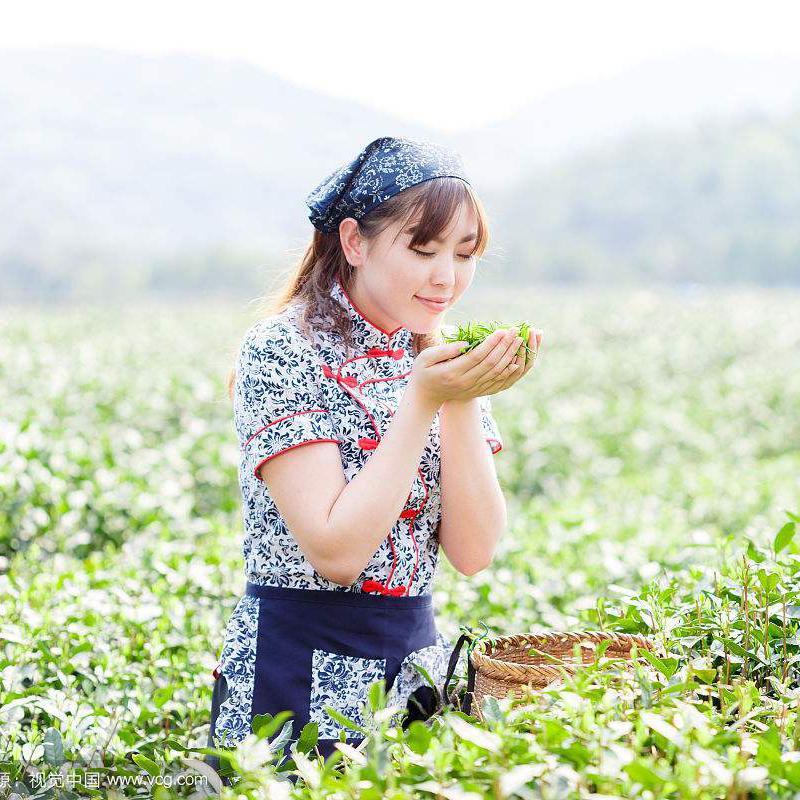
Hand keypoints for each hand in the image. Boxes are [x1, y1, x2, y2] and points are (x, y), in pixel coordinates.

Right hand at [410, 326, 542, 407]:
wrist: (426, 397)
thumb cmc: (423, 372)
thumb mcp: (426, 358)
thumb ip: (444, 350)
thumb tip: (465, 343)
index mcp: (452, 372)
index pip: (477, 356)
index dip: (491, 343)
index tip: (502, 330)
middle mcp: (465, 382)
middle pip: (491, 363)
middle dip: (505, 346)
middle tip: (515, 331)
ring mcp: (473, 388)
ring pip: (496, 372)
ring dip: (510, 356)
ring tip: (520, 340)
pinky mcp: (478, 391)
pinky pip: (497, 381)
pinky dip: (508, 370)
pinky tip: (517, 359)